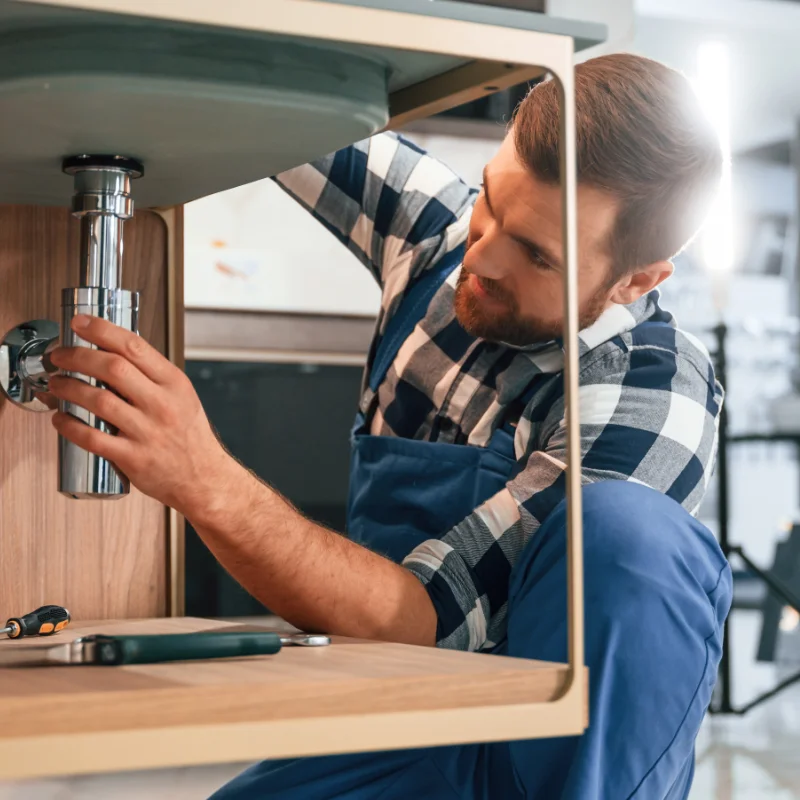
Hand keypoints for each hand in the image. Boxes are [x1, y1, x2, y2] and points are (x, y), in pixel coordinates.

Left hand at [48, 315, 235, 515]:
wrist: (204, 478)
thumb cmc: (190, 437)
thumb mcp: (182, 396)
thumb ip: (152, 375)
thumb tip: (111, 351)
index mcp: (174, 383)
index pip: (135, 346)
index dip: (102, 330)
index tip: (80, 323)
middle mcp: (163, 405)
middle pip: (113, 368)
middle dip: (77, 356)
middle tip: (61, 356)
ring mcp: (148, 432)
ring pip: (98, 400)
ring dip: (68, 388)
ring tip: (57, 384)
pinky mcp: (133, 458)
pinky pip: (92, 438)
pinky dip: (69, 425)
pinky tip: (60, 418)